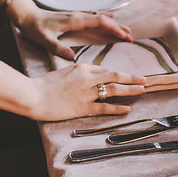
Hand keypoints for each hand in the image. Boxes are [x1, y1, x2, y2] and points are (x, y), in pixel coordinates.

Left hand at [8, 0, 132, 59]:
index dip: (114, 28)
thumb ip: (57, 47)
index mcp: (75, 21)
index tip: (125, 36)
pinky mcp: (74, 16)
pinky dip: (105, 18)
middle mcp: (79, 16)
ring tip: (127, 31)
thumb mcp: (44, 40)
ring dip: (114, 23)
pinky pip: (95, 16)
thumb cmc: (34, 28)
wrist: (26, 16)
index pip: (100, 22)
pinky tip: (111, 17)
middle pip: (104, 19)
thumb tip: (72, 57)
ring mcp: (77, 15)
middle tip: (131, 38)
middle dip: (119, 27)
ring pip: (101, 17)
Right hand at [30, 64, 145, 120]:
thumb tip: (88, 78)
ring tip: (142, 90)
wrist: (33, 95)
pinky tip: (128, 108)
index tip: (127, 75)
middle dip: (131, 78)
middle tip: (145, 79)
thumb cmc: (43, 84)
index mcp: (81, 67)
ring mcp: (86, 93)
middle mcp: (87, 78)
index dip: (118, 73)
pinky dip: (118, 108)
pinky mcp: (83, 107)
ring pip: (114, 89)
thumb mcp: (63, 72)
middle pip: (115, 76)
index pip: (105, 69)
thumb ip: (77, 75)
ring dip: (130, 89)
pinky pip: (105, 107)